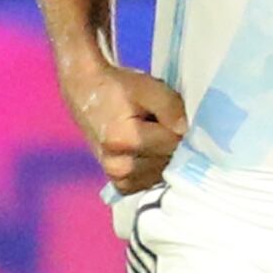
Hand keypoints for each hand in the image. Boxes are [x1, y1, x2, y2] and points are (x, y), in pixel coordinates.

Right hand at [64, 60, 186, 194]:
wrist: (86, 93)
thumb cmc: (119, 88)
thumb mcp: (148, 87)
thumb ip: (171, 108)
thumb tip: (186, 132)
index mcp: (124, 139)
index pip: (174, 142)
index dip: (178, 126)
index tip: (167, 115)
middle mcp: (120, 166)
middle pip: (170, 160)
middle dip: (171, 142)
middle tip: (156, 124)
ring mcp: (119, 178)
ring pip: (164, 172)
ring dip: (163, 155)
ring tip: (148, 136)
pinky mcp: (121, 185)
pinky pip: (153, 181)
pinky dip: (155, 167)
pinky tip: (146, 151)